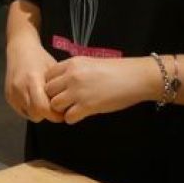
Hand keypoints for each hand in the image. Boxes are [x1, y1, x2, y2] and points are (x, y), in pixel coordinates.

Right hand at [5, 35, 64, 122]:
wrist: (20, 49)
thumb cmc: (41, 58)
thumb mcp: (53, 70)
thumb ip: (58, 89)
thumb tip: (68, 107)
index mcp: (32, 80)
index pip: (43, 108)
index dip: (55, 114)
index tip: (63, 111)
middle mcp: (19, 88)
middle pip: (36, 115)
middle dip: (48, 114)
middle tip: (55, 107)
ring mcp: (12, 93)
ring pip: (29, 115)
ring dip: (39, 113)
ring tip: (44, 101)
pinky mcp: (8, 97)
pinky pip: (22, 111)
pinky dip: (30, 109)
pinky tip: (35, 99)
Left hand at [44, 57, 159, 123]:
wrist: (135, 77)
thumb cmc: (116, 71)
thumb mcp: (90, 64)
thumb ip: (74, 71)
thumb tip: (62, 83)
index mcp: (72, 63)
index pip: (48, 75)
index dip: (52, 85)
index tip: (60, 90)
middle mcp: (71, 76)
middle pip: (48, 91)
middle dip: (54, 98)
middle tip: (64, 102)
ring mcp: (78, 91)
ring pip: (54, 105)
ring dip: (61, 109)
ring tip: (72, 109)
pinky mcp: (87, 106)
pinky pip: (68, 117)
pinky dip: (72, 118)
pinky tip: (81, 115)